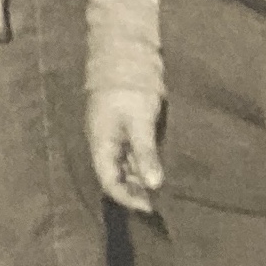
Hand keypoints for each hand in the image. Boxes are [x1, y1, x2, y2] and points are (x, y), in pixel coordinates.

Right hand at [88, 87, 166, 213]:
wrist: (126, 58)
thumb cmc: (130, 90)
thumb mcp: (139, 123)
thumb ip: (146, 154)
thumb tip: (155, 185)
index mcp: (100, 143)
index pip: (109, 181)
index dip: (128, 198)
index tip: (151, 207)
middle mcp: (105, 144)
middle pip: (116, 177)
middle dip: (136, 192)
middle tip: (162, 202)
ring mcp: (115, 137)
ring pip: (126, 168)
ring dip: (142, 180)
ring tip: (164, 190)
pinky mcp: (127, 131)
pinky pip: (133, 156)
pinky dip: (146, 166)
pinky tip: (161, 171)